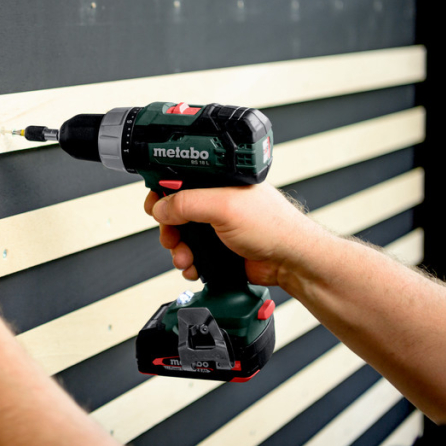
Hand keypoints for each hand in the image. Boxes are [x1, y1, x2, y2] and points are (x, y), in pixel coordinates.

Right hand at [144, 184, 317, 288]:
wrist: (290, 261)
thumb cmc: (273, 226)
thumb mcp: (224, 206)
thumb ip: (188, 203)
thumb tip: (161, 207)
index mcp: (219, 180)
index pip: (181, 179)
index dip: (163, 191)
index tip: (154, 206)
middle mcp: (218, 199)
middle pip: (177, 209)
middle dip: (169, 227)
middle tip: (169, 236)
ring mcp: (219, 224)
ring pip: (183, 234)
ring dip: (178, 248)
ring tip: (184, 257)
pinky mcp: (220, 246)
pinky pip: (193, 252)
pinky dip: (189, 261)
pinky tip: (193, 266)